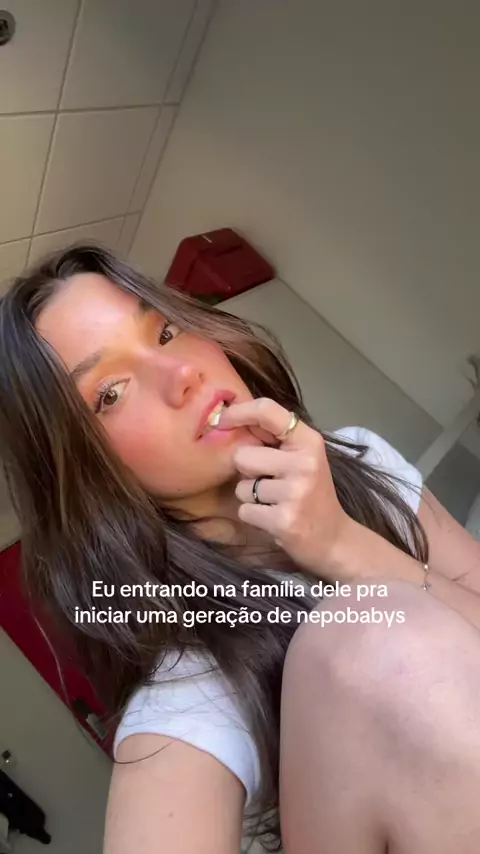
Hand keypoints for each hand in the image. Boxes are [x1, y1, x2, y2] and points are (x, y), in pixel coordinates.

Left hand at [216, 397, 349, 576]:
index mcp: (309, 441)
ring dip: (251, 497)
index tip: (221, 420)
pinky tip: (274, 518)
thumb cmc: (312, 494)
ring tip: (276, 503)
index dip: (238, 412)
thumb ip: (273, 439)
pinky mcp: (284, 520)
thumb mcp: (302, 458)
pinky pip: (245, 510)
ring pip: (241, 487)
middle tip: (270, 483)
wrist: (334, 539)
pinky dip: (253, 516)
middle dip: (247, 471)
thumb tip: (228, 418)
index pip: (267, 411)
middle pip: (242, 456)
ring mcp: (295, 492)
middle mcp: (304, 463)